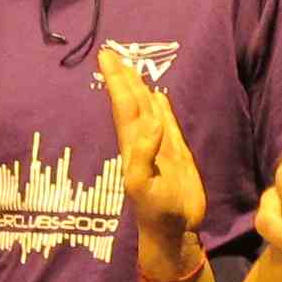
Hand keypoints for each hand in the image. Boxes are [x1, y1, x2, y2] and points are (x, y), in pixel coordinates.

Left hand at [99, 47, 205, 270]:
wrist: (174, 229)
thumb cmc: (155, 211)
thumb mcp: (141, 185)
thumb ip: (143, 153)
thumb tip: (149, 119)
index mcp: (132, 144)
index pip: (123, 104)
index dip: (116, 80)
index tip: (106, 56)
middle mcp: (143, 140)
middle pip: (132, 101)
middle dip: (122, 77)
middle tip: (112, 52)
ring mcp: (159, 145)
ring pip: (147, 108)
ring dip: (139, 87)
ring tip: (131, 67)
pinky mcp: (175, 153)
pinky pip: (166, 122)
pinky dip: (161, 107)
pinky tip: (158, 96)